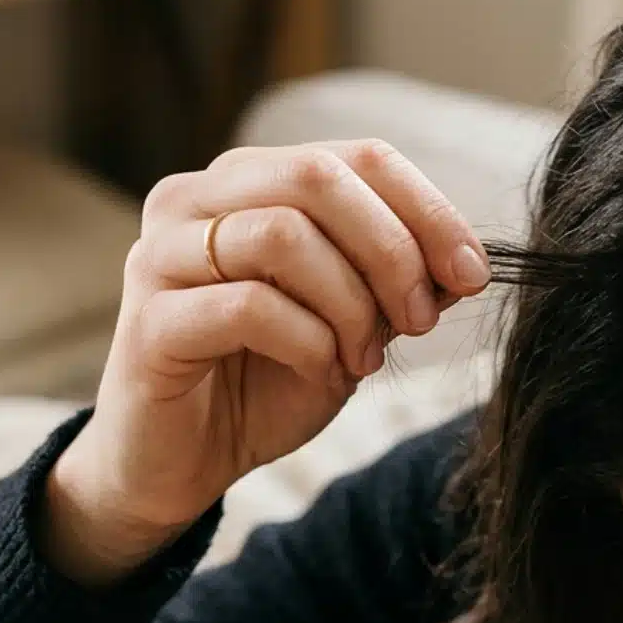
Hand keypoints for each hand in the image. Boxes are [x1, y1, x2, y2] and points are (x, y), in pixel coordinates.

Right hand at [46, 141, 489, 584]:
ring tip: (364, 358)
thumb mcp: (353, 325)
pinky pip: (249, 307)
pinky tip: (320, 372)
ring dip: (350, 304)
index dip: (427, 209)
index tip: (472, 274)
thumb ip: (399, 282)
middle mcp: (194, 198)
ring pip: (284, 236)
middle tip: (419, 320)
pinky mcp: (149, 320)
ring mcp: (162, 254)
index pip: (357, 157)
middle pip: (318, 177)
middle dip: (391, 250)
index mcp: (249, 181)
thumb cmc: (265, 383)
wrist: (182, 465)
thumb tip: (464, 263)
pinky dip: (307, 342)